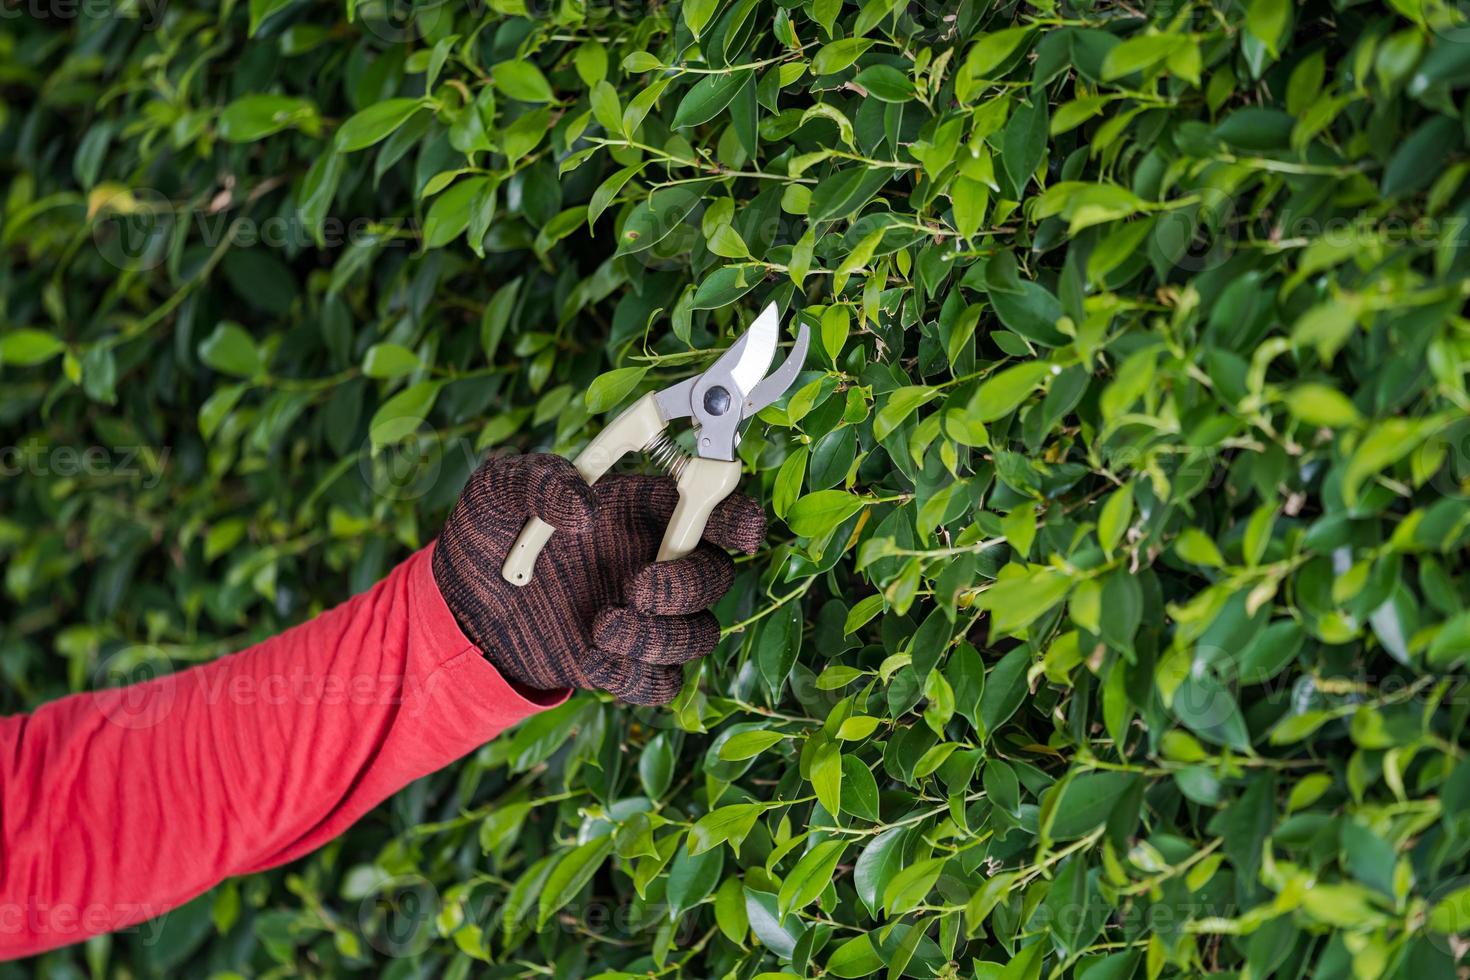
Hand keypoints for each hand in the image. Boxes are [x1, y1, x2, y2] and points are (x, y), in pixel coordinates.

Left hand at [432, 454, 764, 704]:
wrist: (461, 603)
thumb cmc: (490, 530)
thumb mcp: (498, 488)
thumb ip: (541, 481)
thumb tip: (583, 509)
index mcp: (644, 510)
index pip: (715, 509)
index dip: (737, 518)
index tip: (738, 530)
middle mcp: (656, 562)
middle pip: (716, 577)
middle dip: (687, 586)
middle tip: (636, 587)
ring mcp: (646, 617)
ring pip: (700, 636)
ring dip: (659, 637)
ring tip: (600, 626)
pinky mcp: (627, 663)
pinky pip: (663, 685)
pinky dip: (636, 679)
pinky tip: (589, 660)